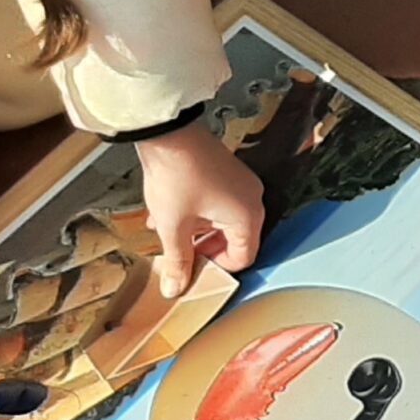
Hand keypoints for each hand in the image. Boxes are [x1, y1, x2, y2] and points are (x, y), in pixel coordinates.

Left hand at [136, 123, 265, 297]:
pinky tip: (170, 213)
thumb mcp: (174, 226)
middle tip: (180, 254)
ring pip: (223, 222)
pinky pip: (218, 203)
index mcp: (247, 215)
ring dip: (197, 231)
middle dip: (204, 249)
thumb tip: (175, 289)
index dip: (217, 268)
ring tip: (169, 232)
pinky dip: (198, 213)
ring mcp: (241, 183)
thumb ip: (178, 261)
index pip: (243, 257)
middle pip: (234, 240)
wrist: (168, 131)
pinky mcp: (228, 172)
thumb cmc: (176, 174)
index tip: (194, 270)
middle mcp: (251, 199)